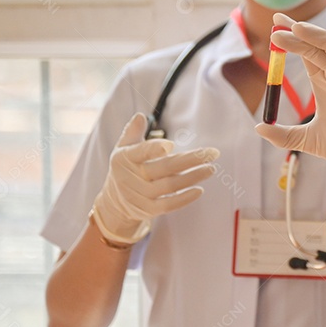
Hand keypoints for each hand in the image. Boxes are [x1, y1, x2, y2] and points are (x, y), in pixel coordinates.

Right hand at [92, 113, 219, 244]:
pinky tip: (200, 189)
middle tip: (212, 153)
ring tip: (211, 168)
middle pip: (165, 167)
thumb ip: (133, 132)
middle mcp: (131, 177)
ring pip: (170, 185)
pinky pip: (169, 205)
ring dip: (194, 177)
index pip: (140, 152)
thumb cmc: (126, 167)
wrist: (113, 202)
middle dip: (191, 160)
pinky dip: (184, 198)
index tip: (172, 144)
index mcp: (125, 158)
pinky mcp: (147, 210)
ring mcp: (139, 195)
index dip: (155, 148)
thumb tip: (140, 116)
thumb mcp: (124, 148)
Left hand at [254, 13, 325, 189]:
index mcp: (322, 82)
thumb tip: (257, 127)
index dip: (289, 40)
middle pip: (314, 46)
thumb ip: (283, 135)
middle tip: (277, 23)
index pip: (304, 53)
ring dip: (315, 35)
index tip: (273, 30)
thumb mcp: (308, 140)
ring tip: (296, 27)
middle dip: (296, 33)